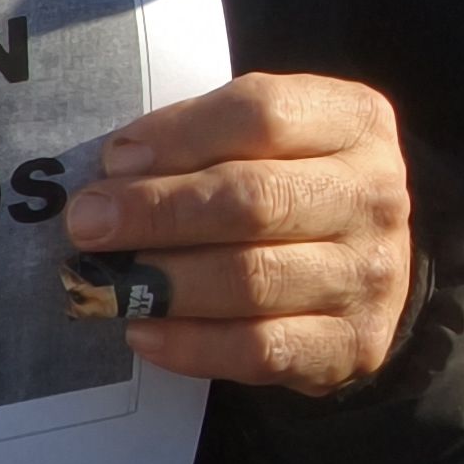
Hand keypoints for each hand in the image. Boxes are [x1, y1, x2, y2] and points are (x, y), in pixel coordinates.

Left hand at [62, 73, 414, 391]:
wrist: (362, 268)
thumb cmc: (291, 188)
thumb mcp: (272, 140)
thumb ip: (206, 140)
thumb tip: (121, 166)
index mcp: (357, 122)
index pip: (263, 114)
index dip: (179, 135)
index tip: (115, 159)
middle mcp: (376, 193)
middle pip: (254, 198)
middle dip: (156, 212)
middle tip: (87, 223)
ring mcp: (371, 272)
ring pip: (252, 278)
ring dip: (161, 282)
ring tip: (105, 283)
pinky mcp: (354, 341)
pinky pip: (259, 349)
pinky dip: (190, 343)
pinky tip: (143, 330)